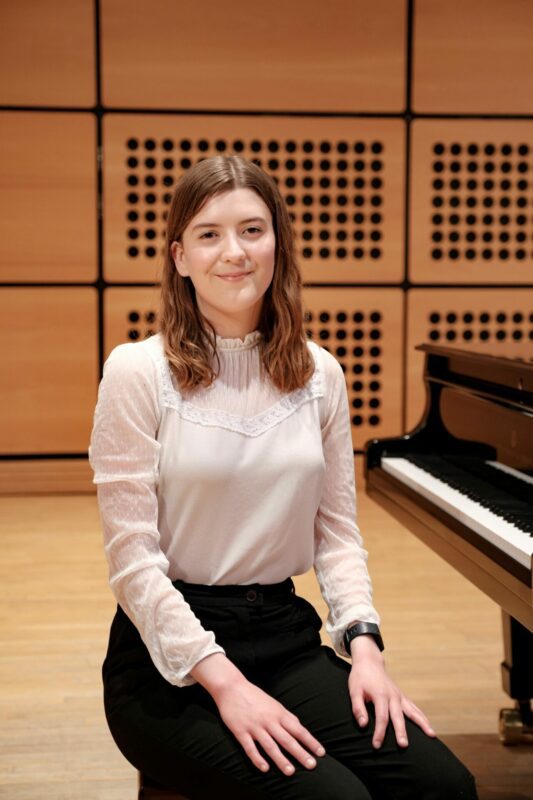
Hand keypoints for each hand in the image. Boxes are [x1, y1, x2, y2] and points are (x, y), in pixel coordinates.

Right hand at [190, 653, 325, 774]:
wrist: (231, 687)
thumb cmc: (254, 696)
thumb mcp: (274, 704)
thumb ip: (286, 717)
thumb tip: (299, 729)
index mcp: (278, 713)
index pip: (298, 729)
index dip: (310, 741)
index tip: (321, 752)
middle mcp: (268, 720)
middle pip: (287, 739)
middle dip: (300, 753)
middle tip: (312, 765)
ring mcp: (254, 726)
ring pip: (270, 746)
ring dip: (281, 760)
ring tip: (290, 772)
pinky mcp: (240, 731)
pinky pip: (250, 748)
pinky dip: (258, 759)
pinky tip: (265, 769)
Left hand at [348, 636, 435, 748]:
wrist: (370, 661)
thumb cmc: (360, 677)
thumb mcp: (354, 690)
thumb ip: (357, 708)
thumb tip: (363, 725)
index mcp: (380, 695)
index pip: (381, 717)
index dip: (379, 732)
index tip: (376, 745)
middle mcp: (393, 696)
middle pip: (398, 716)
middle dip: (401, 732)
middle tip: (404, 745)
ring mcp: (399, 696)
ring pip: (413, 711)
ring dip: (422, 723)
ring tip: (432, 735)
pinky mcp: (402, 696)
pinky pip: (414, 708)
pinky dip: (422, 717)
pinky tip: (429, 726)